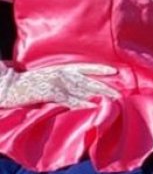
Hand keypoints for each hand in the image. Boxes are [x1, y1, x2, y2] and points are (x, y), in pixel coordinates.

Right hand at [0, 62, 118, 108]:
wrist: (7, 87)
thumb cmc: (26, 84)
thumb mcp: (46, 77)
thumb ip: (61, 79)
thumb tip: (75, 86)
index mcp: (61, 69)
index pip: (85, 67)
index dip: (100, 69)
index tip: (115, 71)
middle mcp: (61, 74)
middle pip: (88, 80)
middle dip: (105, 87)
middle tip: (120, 93)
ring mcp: (56, 83)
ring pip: (83, 90)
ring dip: (99, 96)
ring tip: (113, 101)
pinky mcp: (50, 93)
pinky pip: (70, 100)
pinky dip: (83, 103)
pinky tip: (94, 106)